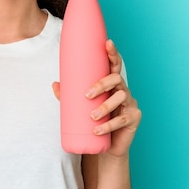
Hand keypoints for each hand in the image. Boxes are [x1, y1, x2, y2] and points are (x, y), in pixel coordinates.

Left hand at [52, 40, 141, 156]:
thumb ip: (67, 95)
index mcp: (110, 84)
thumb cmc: (93, 122)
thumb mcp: (78, 107)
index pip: (113, 65)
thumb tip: (54, 84)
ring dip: (105, 107)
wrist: (105, 146)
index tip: (108, 42)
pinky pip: (123, 119)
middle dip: (102, 84)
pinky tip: (98, 129)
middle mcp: (122, 90)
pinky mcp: (134, 118)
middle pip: (116, 78)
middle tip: (87, 95)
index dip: (112, 53)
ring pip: (121, 97)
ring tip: (92, 116)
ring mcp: (130, 103)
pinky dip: (109, 125)